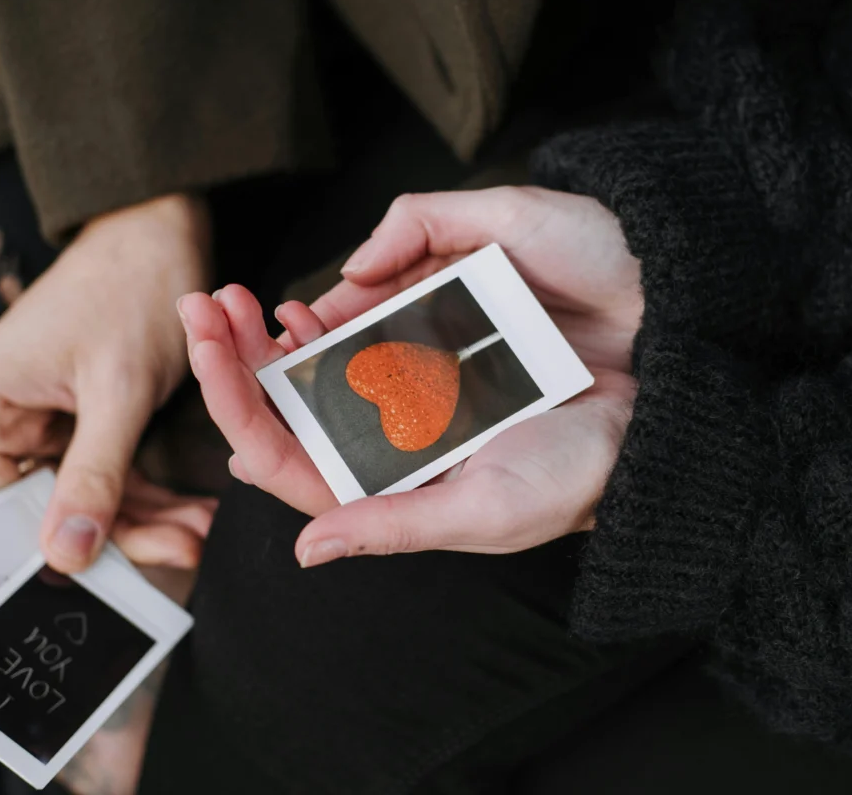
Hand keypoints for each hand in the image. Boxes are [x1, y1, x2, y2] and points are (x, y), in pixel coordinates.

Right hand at [0, 194, 212, 572]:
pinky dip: (148, 491)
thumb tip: (65, 556)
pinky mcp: (74, 419)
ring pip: (83, 496)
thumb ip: (94, 475)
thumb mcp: (118, 390)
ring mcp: (34, 419)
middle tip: (185, 548)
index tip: (111, 577)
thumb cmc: (130, 291)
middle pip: (45, 507)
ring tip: (200, 530)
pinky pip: (106, 472)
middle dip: (119, 531)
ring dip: (144, 515)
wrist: (158, 233)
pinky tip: (191, 509)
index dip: (52, 546)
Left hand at [181, 186, 641, 565]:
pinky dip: (334, 315)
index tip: (209, 353)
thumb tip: (306, 551)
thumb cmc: (577, 470)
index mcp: (385, 486)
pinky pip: (367, 333)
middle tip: (201, 306)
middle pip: (286, 405)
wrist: (650, 409)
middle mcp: (384, 443)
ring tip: (241, 300)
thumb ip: (394, 525)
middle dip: (236, 358)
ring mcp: (406, 394)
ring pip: (316, 368)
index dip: (237, 405)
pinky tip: (312, 303)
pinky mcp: (435, 352)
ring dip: (272, 335)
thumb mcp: (486, 509)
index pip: (286, 455)